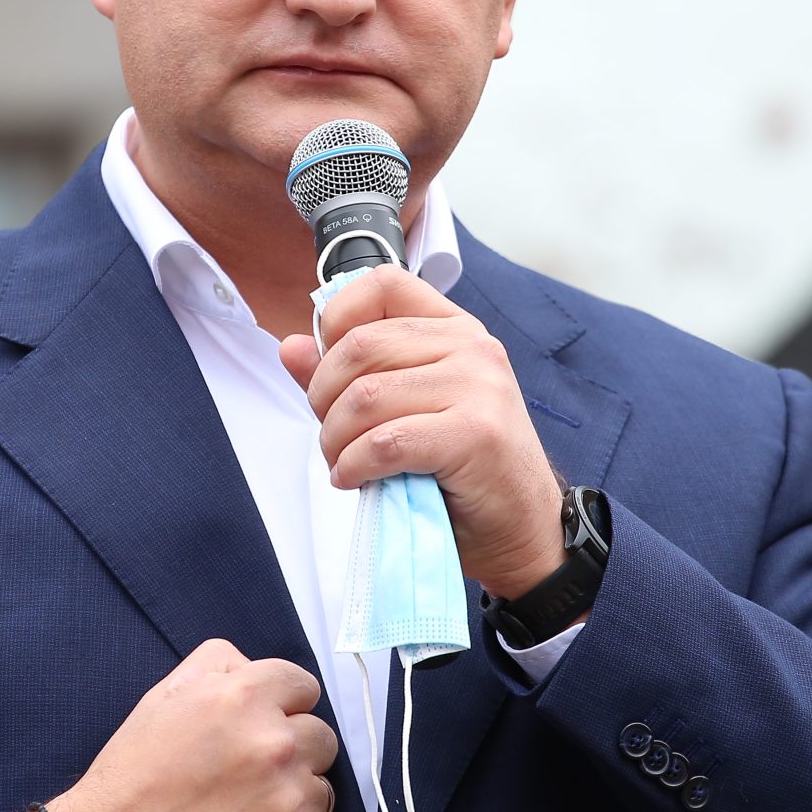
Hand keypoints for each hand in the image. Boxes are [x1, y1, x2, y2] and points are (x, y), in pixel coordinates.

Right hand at [0, 639, 337, 811]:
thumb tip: (253, 669)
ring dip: (291, 802)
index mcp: (244, 698)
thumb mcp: (163, 698)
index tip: (265, 728)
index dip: (284, 707)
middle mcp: (275, 745)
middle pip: (322, 739)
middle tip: (249, 778)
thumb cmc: (129, 780)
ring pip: (319, 793)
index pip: (304, 687)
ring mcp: (289, 803)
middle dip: (293, 754)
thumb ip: (217, 666)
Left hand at [277, 263, 564, 599]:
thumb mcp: (404, 410)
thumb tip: (290, 347)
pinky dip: (354, 466)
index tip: (329, 368)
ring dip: (334, 440)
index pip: (383, 284)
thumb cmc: (461, 469)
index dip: (337, 318)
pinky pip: (385, 442)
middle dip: (323, 398)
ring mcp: (479, 386)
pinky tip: (355, 479)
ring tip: (343, 463)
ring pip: (365, 397)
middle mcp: (472, 346)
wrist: (522, 527)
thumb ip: (347, 376)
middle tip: (331, 435)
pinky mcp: (475, 433)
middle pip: (359, 346)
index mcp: (455, 329)